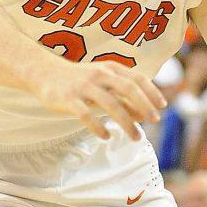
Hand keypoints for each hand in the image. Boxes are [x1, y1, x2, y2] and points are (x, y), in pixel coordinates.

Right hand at [36, 58, 164, 140]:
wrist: (44, 72)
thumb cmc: (80, 81)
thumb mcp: (104, 84)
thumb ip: (123, 97)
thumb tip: (145, 114)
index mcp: (110, 69)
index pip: (137, 78)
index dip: (151, 91)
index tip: (162, 106)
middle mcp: (99, 75)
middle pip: (128, 88)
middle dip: (144, 105)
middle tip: (155, 121)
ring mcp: (83, 86)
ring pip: (110, 104)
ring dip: (126, 123)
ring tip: (136, 137)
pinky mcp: (68, 99)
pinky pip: (86, 114)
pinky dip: (98, 127)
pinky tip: (106, 136)